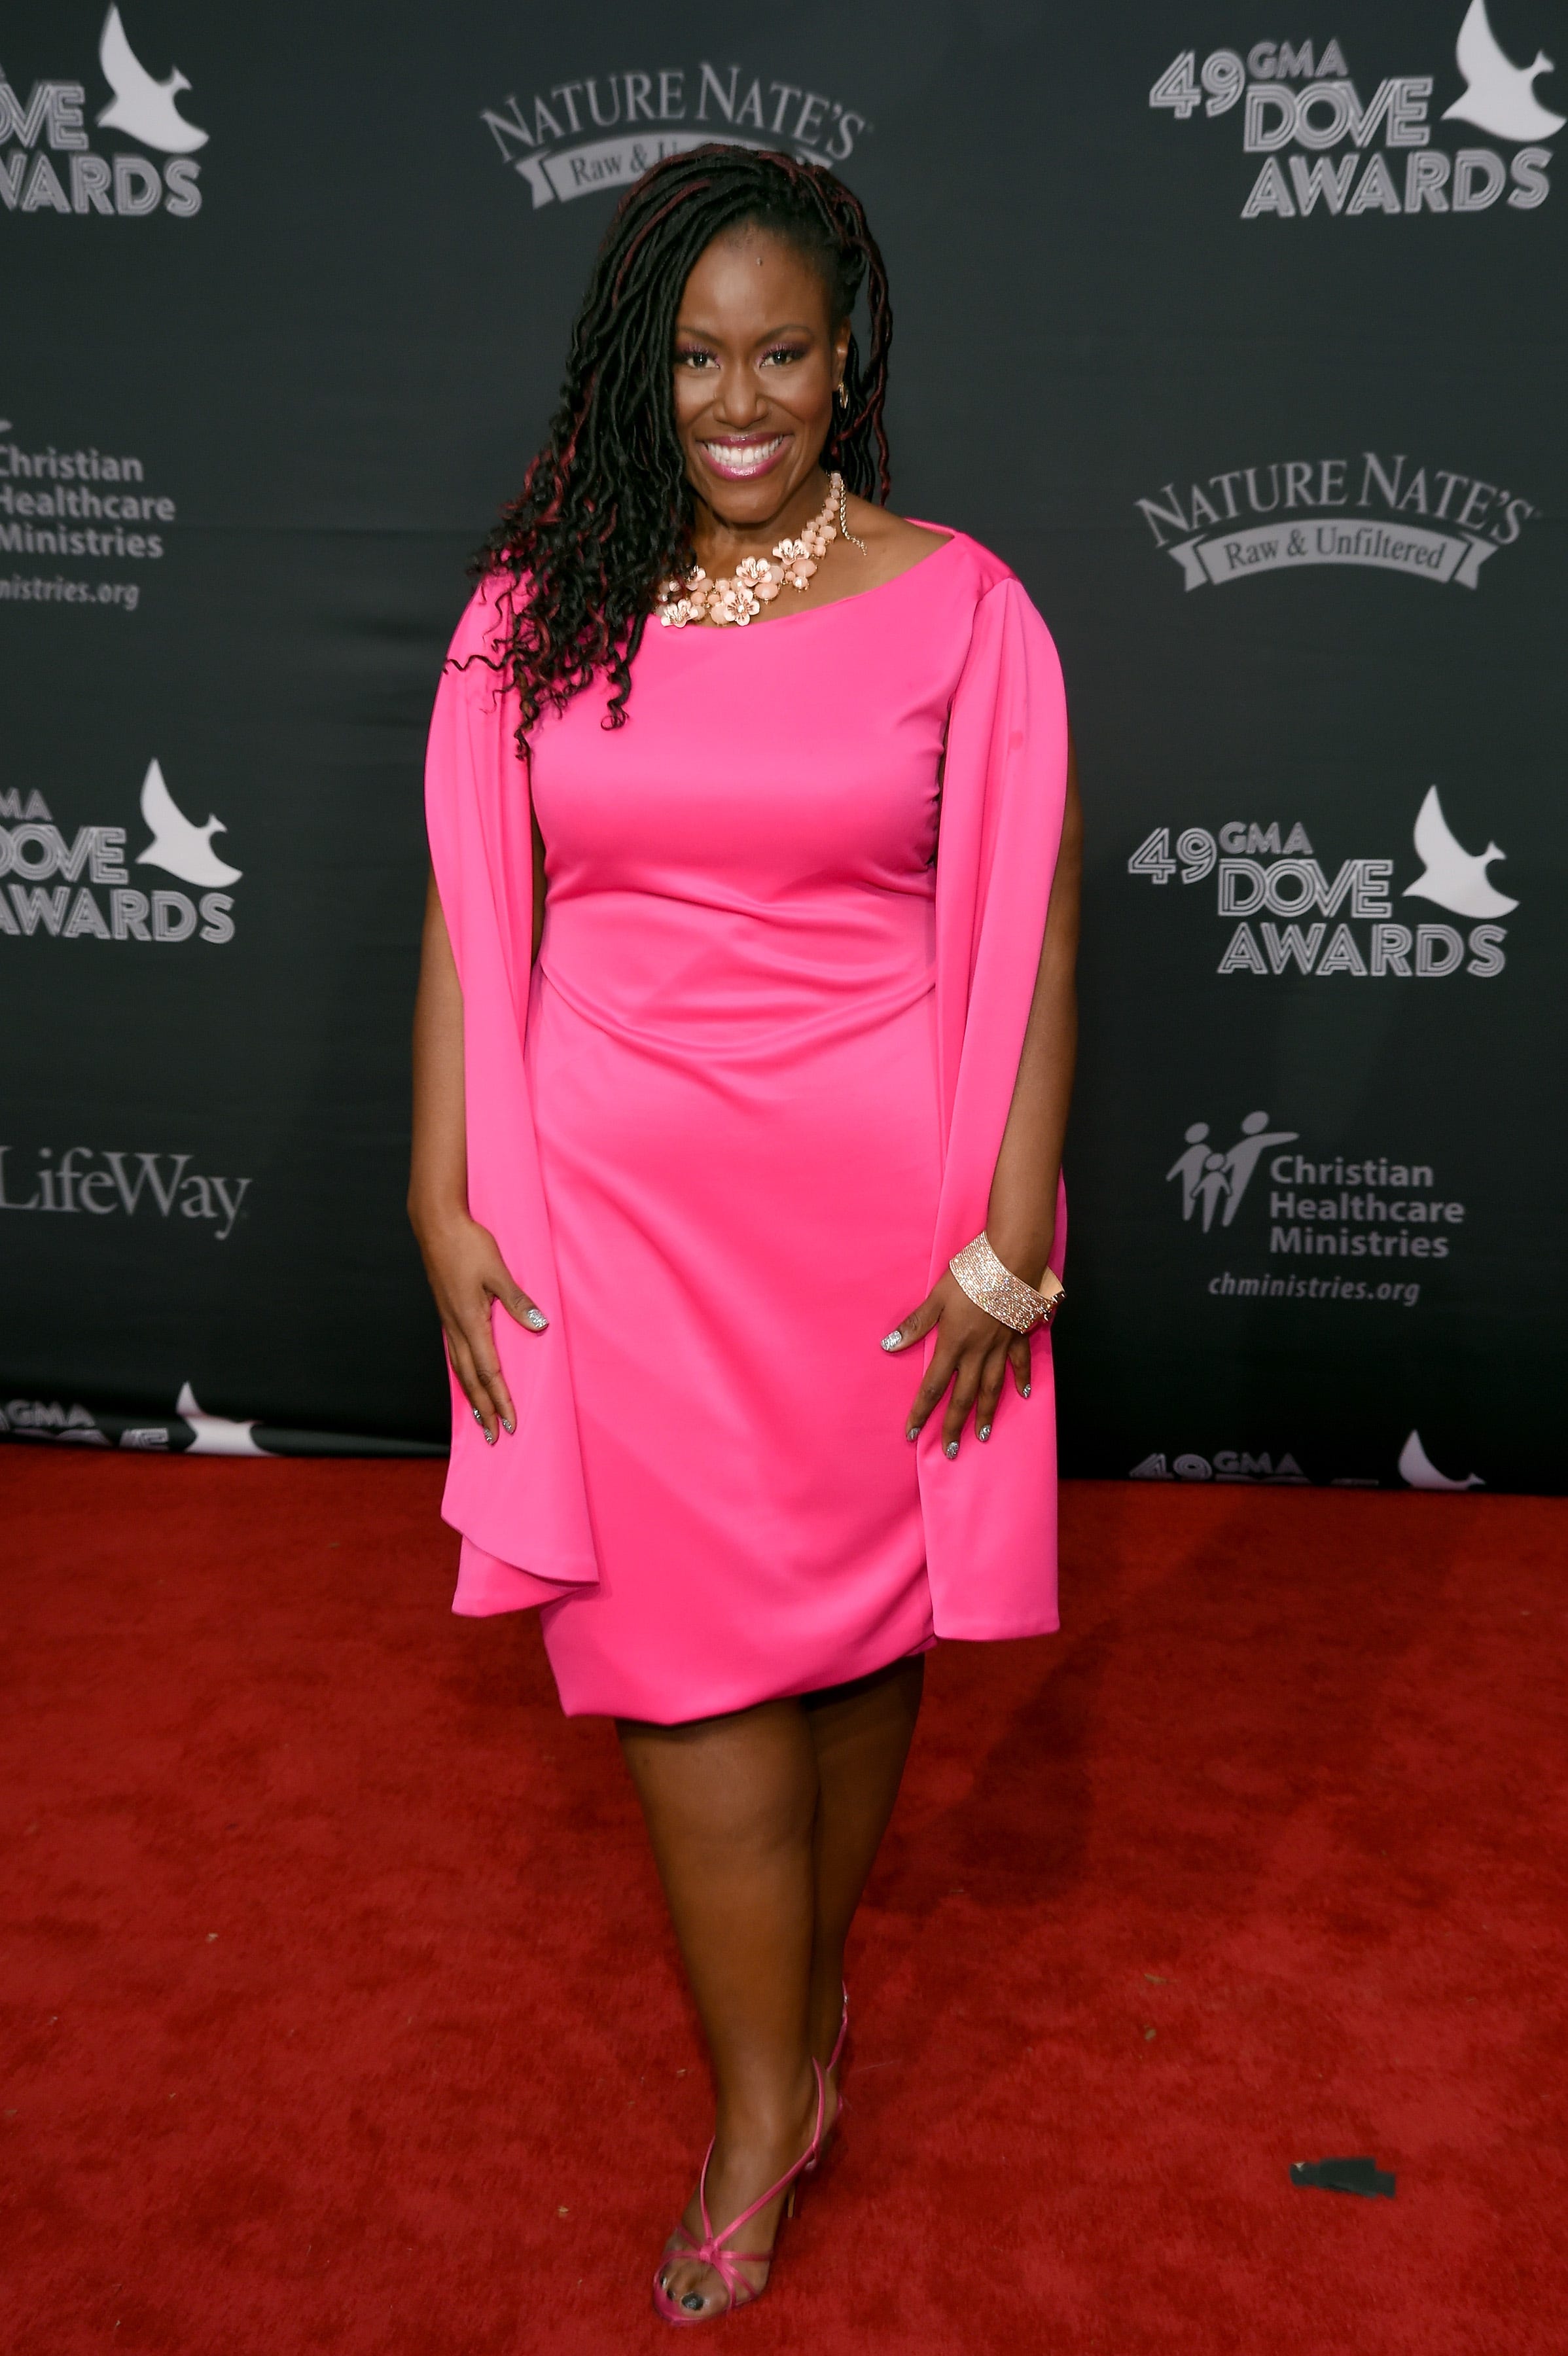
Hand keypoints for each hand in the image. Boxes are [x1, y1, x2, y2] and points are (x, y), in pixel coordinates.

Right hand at [413, 1207, 546, 1443]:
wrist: (435, 1225)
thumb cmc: (467, 1245)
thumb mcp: (498, 1271)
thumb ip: (518, 1301)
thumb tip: (540, 1326)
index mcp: (470, 1321)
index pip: (489, 1371)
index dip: (500, 1400)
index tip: (510, 1423)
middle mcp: (456, 1327)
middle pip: (470, 1379)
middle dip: (484, 1410)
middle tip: (495, 1436)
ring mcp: (448, 1321)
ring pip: (459, 1369)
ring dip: (471, 1397)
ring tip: (480, 1418)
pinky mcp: (446, 1313)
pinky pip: (454, 1354)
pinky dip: (462, 1375)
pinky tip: (467, 1378)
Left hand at [880, 1269, 1032, 1456]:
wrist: (1013, 1258)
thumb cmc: (971, 1273)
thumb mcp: (938, 1297)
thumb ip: (916, 1324)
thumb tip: (889, 1346)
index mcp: (953, 1344)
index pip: (933, 1386)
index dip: (921, 1412)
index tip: (911, 1434)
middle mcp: (977, 1352)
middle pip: (963, 1396)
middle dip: (954, 1425)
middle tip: (950, 1451)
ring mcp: (1001, 1345)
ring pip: (992, 1387)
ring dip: (987, 1413)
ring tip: (983, 1435)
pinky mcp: (1018, 1333)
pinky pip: (1020, 1362)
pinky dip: (1021, 1378)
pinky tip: (1023, 1394)